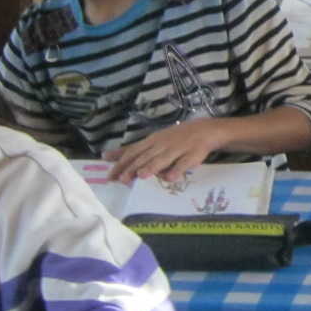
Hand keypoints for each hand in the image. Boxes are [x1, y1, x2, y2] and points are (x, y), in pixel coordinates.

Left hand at [107, 119, 230, 181]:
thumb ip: (131, 150)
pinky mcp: (193, 155)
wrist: (204, 130)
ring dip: (153, 166)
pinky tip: (170, 178)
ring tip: (142, 175)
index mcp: (152, 140)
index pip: (133, 151)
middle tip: (122, 179)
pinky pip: (184, 163)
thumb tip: (106, 156)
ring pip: (164, 158)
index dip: (121, 163)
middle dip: (134, 167)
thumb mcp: (152, 141)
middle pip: (146, 156)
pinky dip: (177, 170)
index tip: (110, 176)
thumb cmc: (174, 138)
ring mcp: (178, 149)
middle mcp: (163, 144)